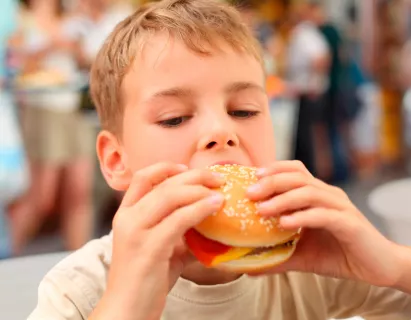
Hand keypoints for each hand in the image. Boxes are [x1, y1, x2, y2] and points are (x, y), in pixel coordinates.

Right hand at [92, 163, 224, 319]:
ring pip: (170, 196)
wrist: (128, 310)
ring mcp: (136, 232)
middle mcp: (127, 218)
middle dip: (194, 176)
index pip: (143, 177)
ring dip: (200, 189)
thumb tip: (209, 224)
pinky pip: (179, 219)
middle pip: (163, 183)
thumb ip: (179, 232)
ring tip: (221, 191)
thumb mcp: (162, 248)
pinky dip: (200, 209)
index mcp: (126, 214)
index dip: (167, 168)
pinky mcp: (149, 248)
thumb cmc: (146, 280)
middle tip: (219, 178)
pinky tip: (215, 207)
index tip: (188, 169)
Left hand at [246, 161, 400, 286]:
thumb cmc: (341, 255)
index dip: (273, 169)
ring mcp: (341, 208)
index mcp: (319, 195)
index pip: (295, 171)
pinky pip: (323, 215)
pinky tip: (285, 224)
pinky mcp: (350, 224)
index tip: (250, 178)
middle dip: (271, 181)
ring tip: (262, 210)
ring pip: (309, 192)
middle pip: (298, 177)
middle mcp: (329, 195)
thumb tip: (248, 266)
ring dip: (283, 199)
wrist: (379, 267)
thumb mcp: (303, 256)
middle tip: (249, 193)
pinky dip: (302, 217)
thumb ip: (278, 256)